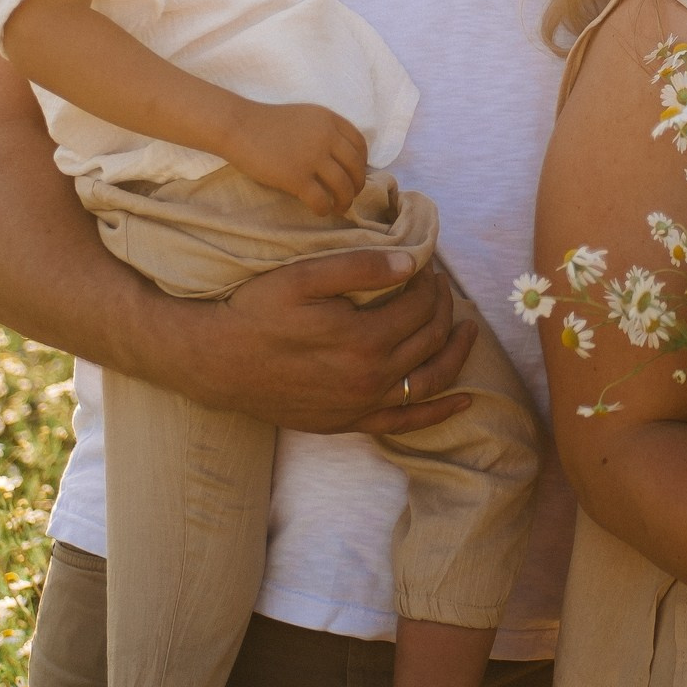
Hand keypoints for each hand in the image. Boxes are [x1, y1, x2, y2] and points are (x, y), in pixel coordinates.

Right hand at [175, 250, 478, 434]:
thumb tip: (412, 263)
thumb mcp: (304, 277)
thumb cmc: (258, 312)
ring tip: (469, 331)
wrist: (217, 362)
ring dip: (455, 354)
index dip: (431, 282)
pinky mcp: (349, 422)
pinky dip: (439, 413)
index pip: (420, 305)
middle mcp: (370, 377)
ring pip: (429, 381)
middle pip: (428, 338)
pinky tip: (464, 400)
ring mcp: (362, 405)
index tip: (427, 266)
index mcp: (364, 339)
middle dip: (443, 307)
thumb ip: (360, 268)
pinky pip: (406, 423)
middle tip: (441, 286)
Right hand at [224, 101, 367, 213]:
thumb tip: (341, 157)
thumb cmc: (267, 123)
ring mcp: (312, 158)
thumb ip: (324, 131)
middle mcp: (326, 137)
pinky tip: (321, 211)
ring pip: (343, 186)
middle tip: (352, 195)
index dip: (363, 162)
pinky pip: (320, 199)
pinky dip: (324, 209)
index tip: (357, 173)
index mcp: (329, 120)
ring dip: (345, 200)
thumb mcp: (305, 117)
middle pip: (355, 167)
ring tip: (340, 207)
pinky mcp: (296, 177)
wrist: (238, 126)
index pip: (359, 144)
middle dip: (358, 185)